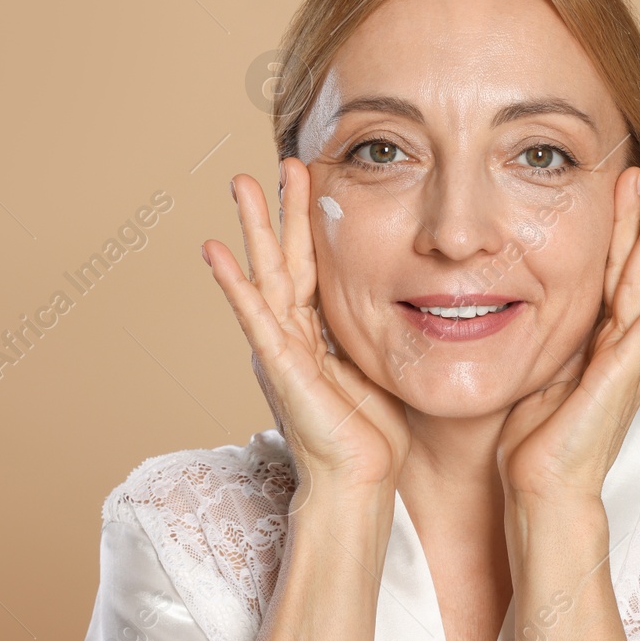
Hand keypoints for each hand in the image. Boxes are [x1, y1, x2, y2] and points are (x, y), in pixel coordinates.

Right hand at [202, 157, 409, 495]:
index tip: (315, 177)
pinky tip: (216, 252)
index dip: (313, 222)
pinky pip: (256, 316)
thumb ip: (388, 330)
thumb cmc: (377, 433)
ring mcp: (282, 348)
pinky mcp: (279, 366)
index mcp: (320, 331)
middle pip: (287, 257)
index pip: (315, 264)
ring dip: (254, 228)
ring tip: (239, 183)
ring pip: (267, 275)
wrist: (362, 480)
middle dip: (283, 209)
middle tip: (280, 160)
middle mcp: (295, 333)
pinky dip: (235, 284)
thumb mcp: (386, 363)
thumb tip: (423, 298)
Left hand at [497, 167, 639, 501]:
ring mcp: (623, 359)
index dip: (608, 233)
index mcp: (593, 344)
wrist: (545, 491)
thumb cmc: (534, 446)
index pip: (603, 275)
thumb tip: (513, 312)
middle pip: (627, 269)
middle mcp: (615, 346)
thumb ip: (541, 344)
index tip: (610, 192)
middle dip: (636, 220)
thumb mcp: (534, 377)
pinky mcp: (622, 376)